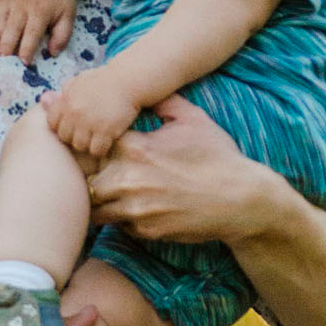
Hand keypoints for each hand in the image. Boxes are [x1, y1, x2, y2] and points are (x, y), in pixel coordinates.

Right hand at [0, 0, 78, 64]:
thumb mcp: (68, 15)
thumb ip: (62, 36)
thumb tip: (52, 53)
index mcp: (40, 12)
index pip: (30, 36)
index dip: (26, 52)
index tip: (24, 63)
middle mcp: (22, 4)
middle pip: (9, 30)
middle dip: (6, 47)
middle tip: (4, 59)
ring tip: (1, 40)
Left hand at [42, 64, 141, 170]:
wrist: (128, 80)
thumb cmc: (105, 79)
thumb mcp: (80, 80)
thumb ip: (64, 91)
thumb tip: (45, 100)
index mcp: (66, 100)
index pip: (52, 123)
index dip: (61, 126)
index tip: (72, 125)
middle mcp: (74, 112)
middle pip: (65, 137)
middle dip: (74, 136)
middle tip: (86, 132)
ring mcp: (89, 122)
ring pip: (79, 146)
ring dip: (88, 144)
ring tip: (96, 137)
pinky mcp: (105, 131)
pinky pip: (96, 150)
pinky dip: (101, 148)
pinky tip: (107, 141)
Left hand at [84, 89, 289, 245]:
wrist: (239, 199)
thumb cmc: (217, 157)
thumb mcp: (193, 120)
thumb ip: (164, 103)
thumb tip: (148, 94)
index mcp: (135, 148)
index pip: (92, 146)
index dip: (92, 147)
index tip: (98, 147)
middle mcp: (128, 180)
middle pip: (86, 180)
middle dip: (92, 177)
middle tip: (104, 174)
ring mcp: (134, 209)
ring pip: (96, 208)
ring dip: (103, 201)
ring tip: (116, 193)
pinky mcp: (144, 231)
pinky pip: (119, 225)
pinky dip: (122, 218)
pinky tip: (136, 208)